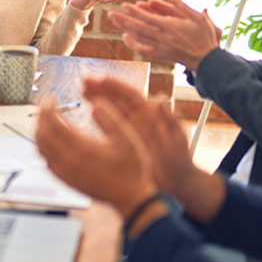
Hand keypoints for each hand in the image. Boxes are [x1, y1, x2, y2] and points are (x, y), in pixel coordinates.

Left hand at [35, 98, 156, 218]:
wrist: (130, 197)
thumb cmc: (131, 167)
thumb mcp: (127, 138)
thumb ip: (110, 118)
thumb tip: (95, 103)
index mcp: (83, 148)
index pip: (54, 125)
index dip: (48, 110)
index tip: (51, 100)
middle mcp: (69, 161)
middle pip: (43, 136)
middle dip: (41, 118)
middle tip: (45, 107)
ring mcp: (66, 173)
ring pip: (41, 149)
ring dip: (40, 132)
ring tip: (45, 121)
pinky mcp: (66, 181)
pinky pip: (46, 161)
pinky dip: (44, 148)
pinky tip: (50, 141)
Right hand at [82, 78, 199, 196]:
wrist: (176, 182)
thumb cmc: (179, 160)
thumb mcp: (177, 139)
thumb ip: (170, 119)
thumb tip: (161, 99)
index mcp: (151, 116)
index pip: (130, 96)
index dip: (116, 87)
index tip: (101, 79)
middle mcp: (138, 120)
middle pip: (116, 100)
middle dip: (101, 89)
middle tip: (85, 82)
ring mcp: (130, 132)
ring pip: (110, 111)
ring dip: (97, 100)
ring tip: (82, 91)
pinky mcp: (124, 143)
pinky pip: (108, 128)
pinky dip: (98, 120)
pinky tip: (88, 115)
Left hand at [108, 0, 220, 69]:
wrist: (206, 59)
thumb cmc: (204, 37)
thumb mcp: (198, 18)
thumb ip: (182, 6)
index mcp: (171, 27)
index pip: (148, 18)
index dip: (135, 12)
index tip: (125, 5)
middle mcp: (162, 37)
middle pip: (138, 27)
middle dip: (123, 19)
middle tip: (110, 12)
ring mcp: (159, 46)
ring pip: (138, 37)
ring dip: (125, 27)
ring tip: (114, 20)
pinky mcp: (159, 54)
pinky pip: (142, 49)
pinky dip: (132, 43)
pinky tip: (125, 36)